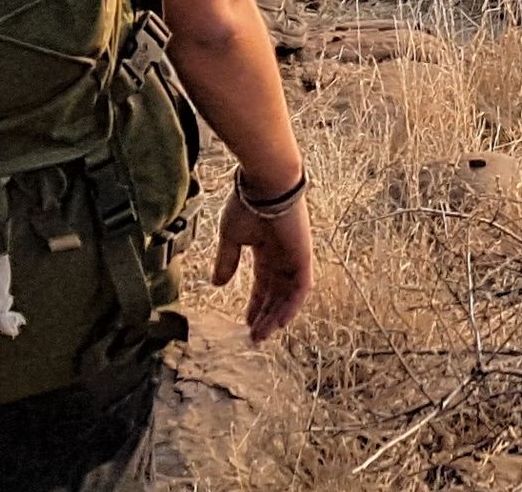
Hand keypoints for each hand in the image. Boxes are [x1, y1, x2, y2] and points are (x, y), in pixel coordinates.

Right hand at [212, 184, 313, 341]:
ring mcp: (295, 257)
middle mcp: (283, 256)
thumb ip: (227, 261)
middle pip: (276, 293)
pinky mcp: (304, 257)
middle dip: (266, 315)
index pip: (263, 283)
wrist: (265, 185)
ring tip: (262, 335)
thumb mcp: (231, 237)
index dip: (256, 303)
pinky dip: (292, 307)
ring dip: (276, 316)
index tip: (247, 322)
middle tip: (254, 336)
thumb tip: (217, 284)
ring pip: (288, 295)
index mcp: (266, 249)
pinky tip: (279, 323)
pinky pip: (301, 289)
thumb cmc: (247, 204)